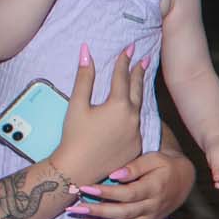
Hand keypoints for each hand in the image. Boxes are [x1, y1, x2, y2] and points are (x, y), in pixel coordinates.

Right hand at [51, 43, 148, 188]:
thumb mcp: (77, 105)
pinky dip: (133, 116)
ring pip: (138, 108)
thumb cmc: (74, 136)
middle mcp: (132, 118)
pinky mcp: (136, 146)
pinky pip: (136, 127)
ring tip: (138, 82)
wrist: (77, 170)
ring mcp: (136, 134)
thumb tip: (85, 51)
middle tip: (144, 60)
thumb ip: (84, 78)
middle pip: (136, 90)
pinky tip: (131, 113)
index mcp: (118, 105)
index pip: (122, 77)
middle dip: (139, 73)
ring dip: (138, 94)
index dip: (124, 61)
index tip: (129, 48)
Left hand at [76, 144, 195, 218]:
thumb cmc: (165, 166)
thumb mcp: (154, 159)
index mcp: (153, 189)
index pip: (127, 194)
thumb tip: (115, 174)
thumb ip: (135, 166)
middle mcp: (151, 208)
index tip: (85, 187)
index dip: (105, 193)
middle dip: (96, 212)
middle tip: (74, 209)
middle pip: (122, 214)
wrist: (183, 180)